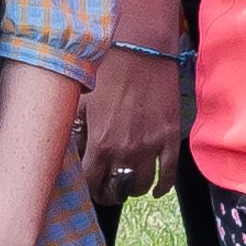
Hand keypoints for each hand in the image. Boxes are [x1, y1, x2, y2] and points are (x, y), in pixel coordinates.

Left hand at [82, 48, 183, 204]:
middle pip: (117, 189)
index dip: (90, 188)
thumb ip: (77, 130)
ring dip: (134, 189)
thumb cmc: (109, 72)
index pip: (91, 182)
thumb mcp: (83, 101)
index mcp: (100, 143)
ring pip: (142, 186)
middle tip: (109, 190)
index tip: (91, 187)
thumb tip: (75, 150)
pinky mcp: (169, 139)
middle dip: (111, 193)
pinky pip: (168, 174)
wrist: (142, 53)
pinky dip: (162, 187)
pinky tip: (156, 190)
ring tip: (129, 185)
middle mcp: (125, 151)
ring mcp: (150, 147)